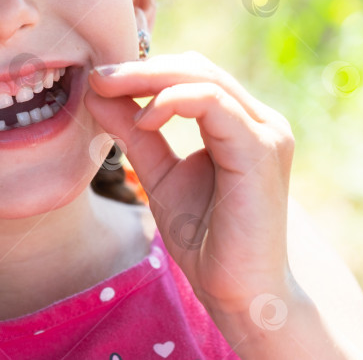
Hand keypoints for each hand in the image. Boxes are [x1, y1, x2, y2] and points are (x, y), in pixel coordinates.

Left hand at [84, 52, 295, 314]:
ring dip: (150, 78)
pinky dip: (173, 101)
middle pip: (198, 68)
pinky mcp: (261, 149)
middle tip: (97, 76)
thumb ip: (136, 134)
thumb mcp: (160, 175)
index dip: (145, 71)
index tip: (99, 79)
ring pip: (205, 78)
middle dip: (142, 68)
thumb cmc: (207, 241)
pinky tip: (144, 119)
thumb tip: (98, 93)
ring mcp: (266, 133)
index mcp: (241, 125)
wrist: (241, 294)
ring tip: (109, 87)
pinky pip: (214, 104)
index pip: (193, 76)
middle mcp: (260, 122)